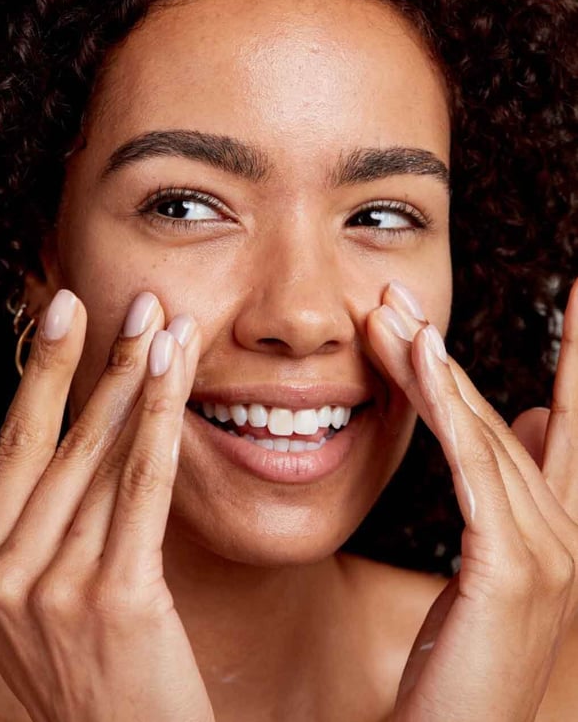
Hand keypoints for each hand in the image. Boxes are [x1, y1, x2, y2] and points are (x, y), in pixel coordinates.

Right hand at [0, 290, 214, 721]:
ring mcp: (55, 589)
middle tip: (140, 301)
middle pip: (63, 441)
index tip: (62, 311)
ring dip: (143, 382)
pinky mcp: (115, 599)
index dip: (40, 373)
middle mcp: (4, 574)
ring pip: (106, 458)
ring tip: (172, 326)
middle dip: (105, 362)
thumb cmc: (82, 669)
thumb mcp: (10, 605)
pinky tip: (178, 376)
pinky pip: (142, 490)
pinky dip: (161, 425)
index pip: (12, 446)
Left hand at [368, 280, 577, 721]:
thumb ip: (511, 486)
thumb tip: (530, 415)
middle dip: (450, 352)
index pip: (572, 420)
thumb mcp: (490, 562)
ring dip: (432, 365)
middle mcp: (564, 530)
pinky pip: (470, 465)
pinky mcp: (508, 567)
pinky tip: (420, 356)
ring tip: (392, 312)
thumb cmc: (460, 659)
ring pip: (479, 430)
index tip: (577, 292)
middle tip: (402, 295)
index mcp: (558, 526)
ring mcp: (545, 549)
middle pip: (499, 414)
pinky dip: (445, 404)